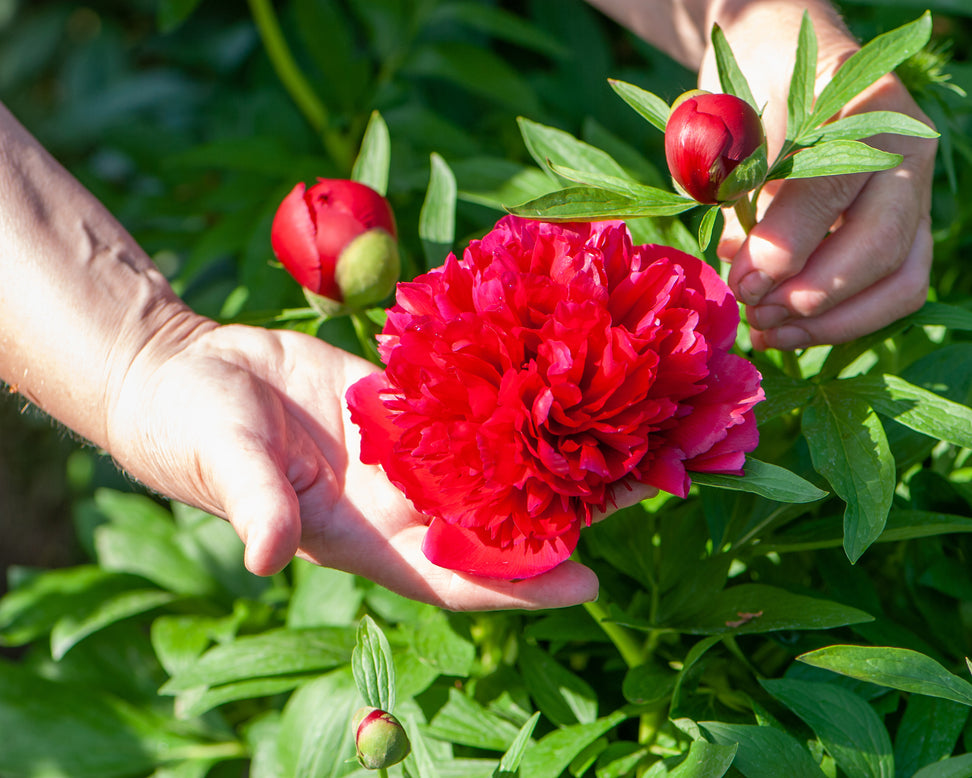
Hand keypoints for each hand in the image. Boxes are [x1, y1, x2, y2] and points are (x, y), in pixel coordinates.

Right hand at [104, 319, 609, 610]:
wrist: (189, 376)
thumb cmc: (194, 431)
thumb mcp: (225, 462)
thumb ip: (255, 504)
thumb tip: (266, 558)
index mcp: (364, 535)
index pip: (452, 575)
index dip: (516, 585)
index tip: (585, 582)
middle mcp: (399, 502)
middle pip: (494, 521)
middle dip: (563, 516)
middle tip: (640, 492)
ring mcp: (408, 452)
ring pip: (493, 462)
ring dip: (551, 453)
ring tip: (625, 433)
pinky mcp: (406, 403)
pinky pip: (467, 403)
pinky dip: (509, 395)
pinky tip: (558, 371)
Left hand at [703, 17, 936, 349]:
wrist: (778, 73)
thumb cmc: (754, 96)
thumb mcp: (739, 131)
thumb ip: (742, 193)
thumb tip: (741, 266)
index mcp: (869, 114)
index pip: (833, 191)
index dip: (785, 246)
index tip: (741, 279)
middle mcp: (908, 158)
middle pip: (880, 247)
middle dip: (810, 294)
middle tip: (753, 309)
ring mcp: (912, 201)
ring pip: (899, 282)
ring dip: (831, 322)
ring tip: (765, 331)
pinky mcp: (902, 238)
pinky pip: (890, 293)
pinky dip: (839, 324)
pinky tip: (784, 334)